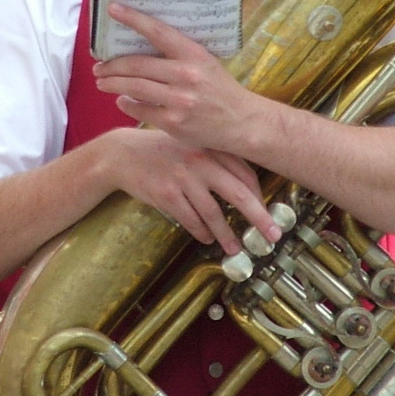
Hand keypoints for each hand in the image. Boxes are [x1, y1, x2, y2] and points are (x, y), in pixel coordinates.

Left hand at [93, 4, 264, 154]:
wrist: (242, 122)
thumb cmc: (220, 89)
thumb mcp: (205, 63)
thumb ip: (178, 55)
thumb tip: (141, 46)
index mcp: (194, 55)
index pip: (158, 32)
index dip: (134, 19)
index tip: (113, 9)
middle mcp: (186, 76)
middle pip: (136, 65)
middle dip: (112, 65)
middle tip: (99, 66)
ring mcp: (179, 101)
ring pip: (134, 88)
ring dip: (112, 84)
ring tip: (102, 81)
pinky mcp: (174, 122)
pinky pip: (140, 110)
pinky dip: (126, 104)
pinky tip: (122, 100)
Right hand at [95, 127, 276, 257]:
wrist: (122, 154)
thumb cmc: (162, 152)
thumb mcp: (192, 147)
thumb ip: (217, 161)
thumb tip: (247, 188)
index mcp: (210, 148)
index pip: (245, 174)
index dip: (260, 197)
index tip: (268, 214)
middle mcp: (200, 161)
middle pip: (238, 193)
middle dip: (258, 217)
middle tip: (272, 235)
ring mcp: (183, 178)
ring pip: (214, 212)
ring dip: (227, 234)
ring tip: (235, 248)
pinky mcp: (167, 194)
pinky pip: (191, 219)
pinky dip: (201, 231)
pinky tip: (207, 238)